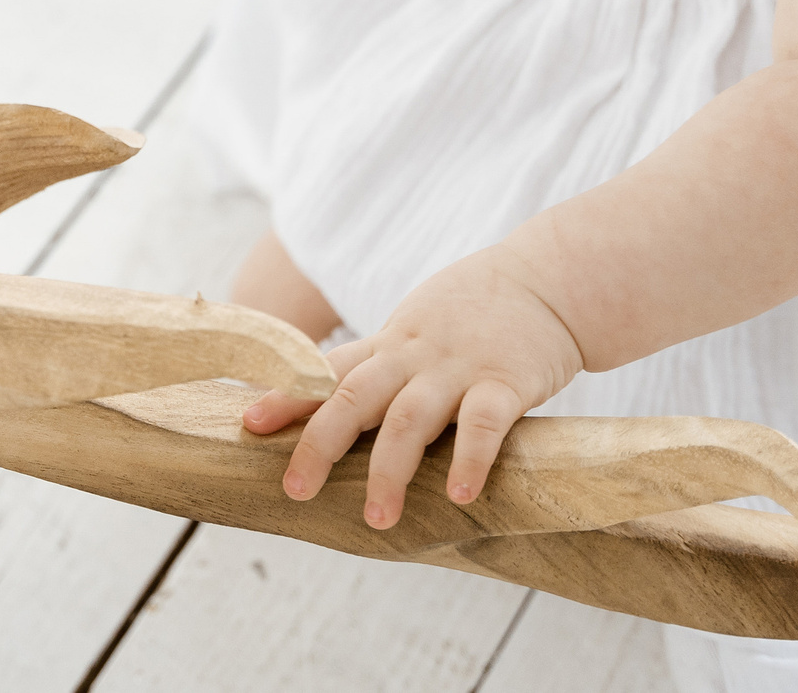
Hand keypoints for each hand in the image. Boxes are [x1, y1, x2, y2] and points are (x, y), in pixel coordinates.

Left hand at [242, 246, 582, 527]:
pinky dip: (470, 458)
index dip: (287, 396)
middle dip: (319, 443)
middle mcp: (415, 355)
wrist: (548, 280)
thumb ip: (381, 364)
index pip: (327, 369)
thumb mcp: (417, 327)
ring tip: (377, 518)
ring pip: (411, 417)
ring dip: (389, 469)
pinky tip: (459, 494)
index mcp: (390, 344)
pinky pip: (485, 422)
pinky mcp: (509, 380)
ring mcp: (459, 367)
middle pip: (354, 397)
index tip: (248, 423)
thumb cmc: (475, 312)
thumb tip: (331, 405)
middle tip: (294, 489)